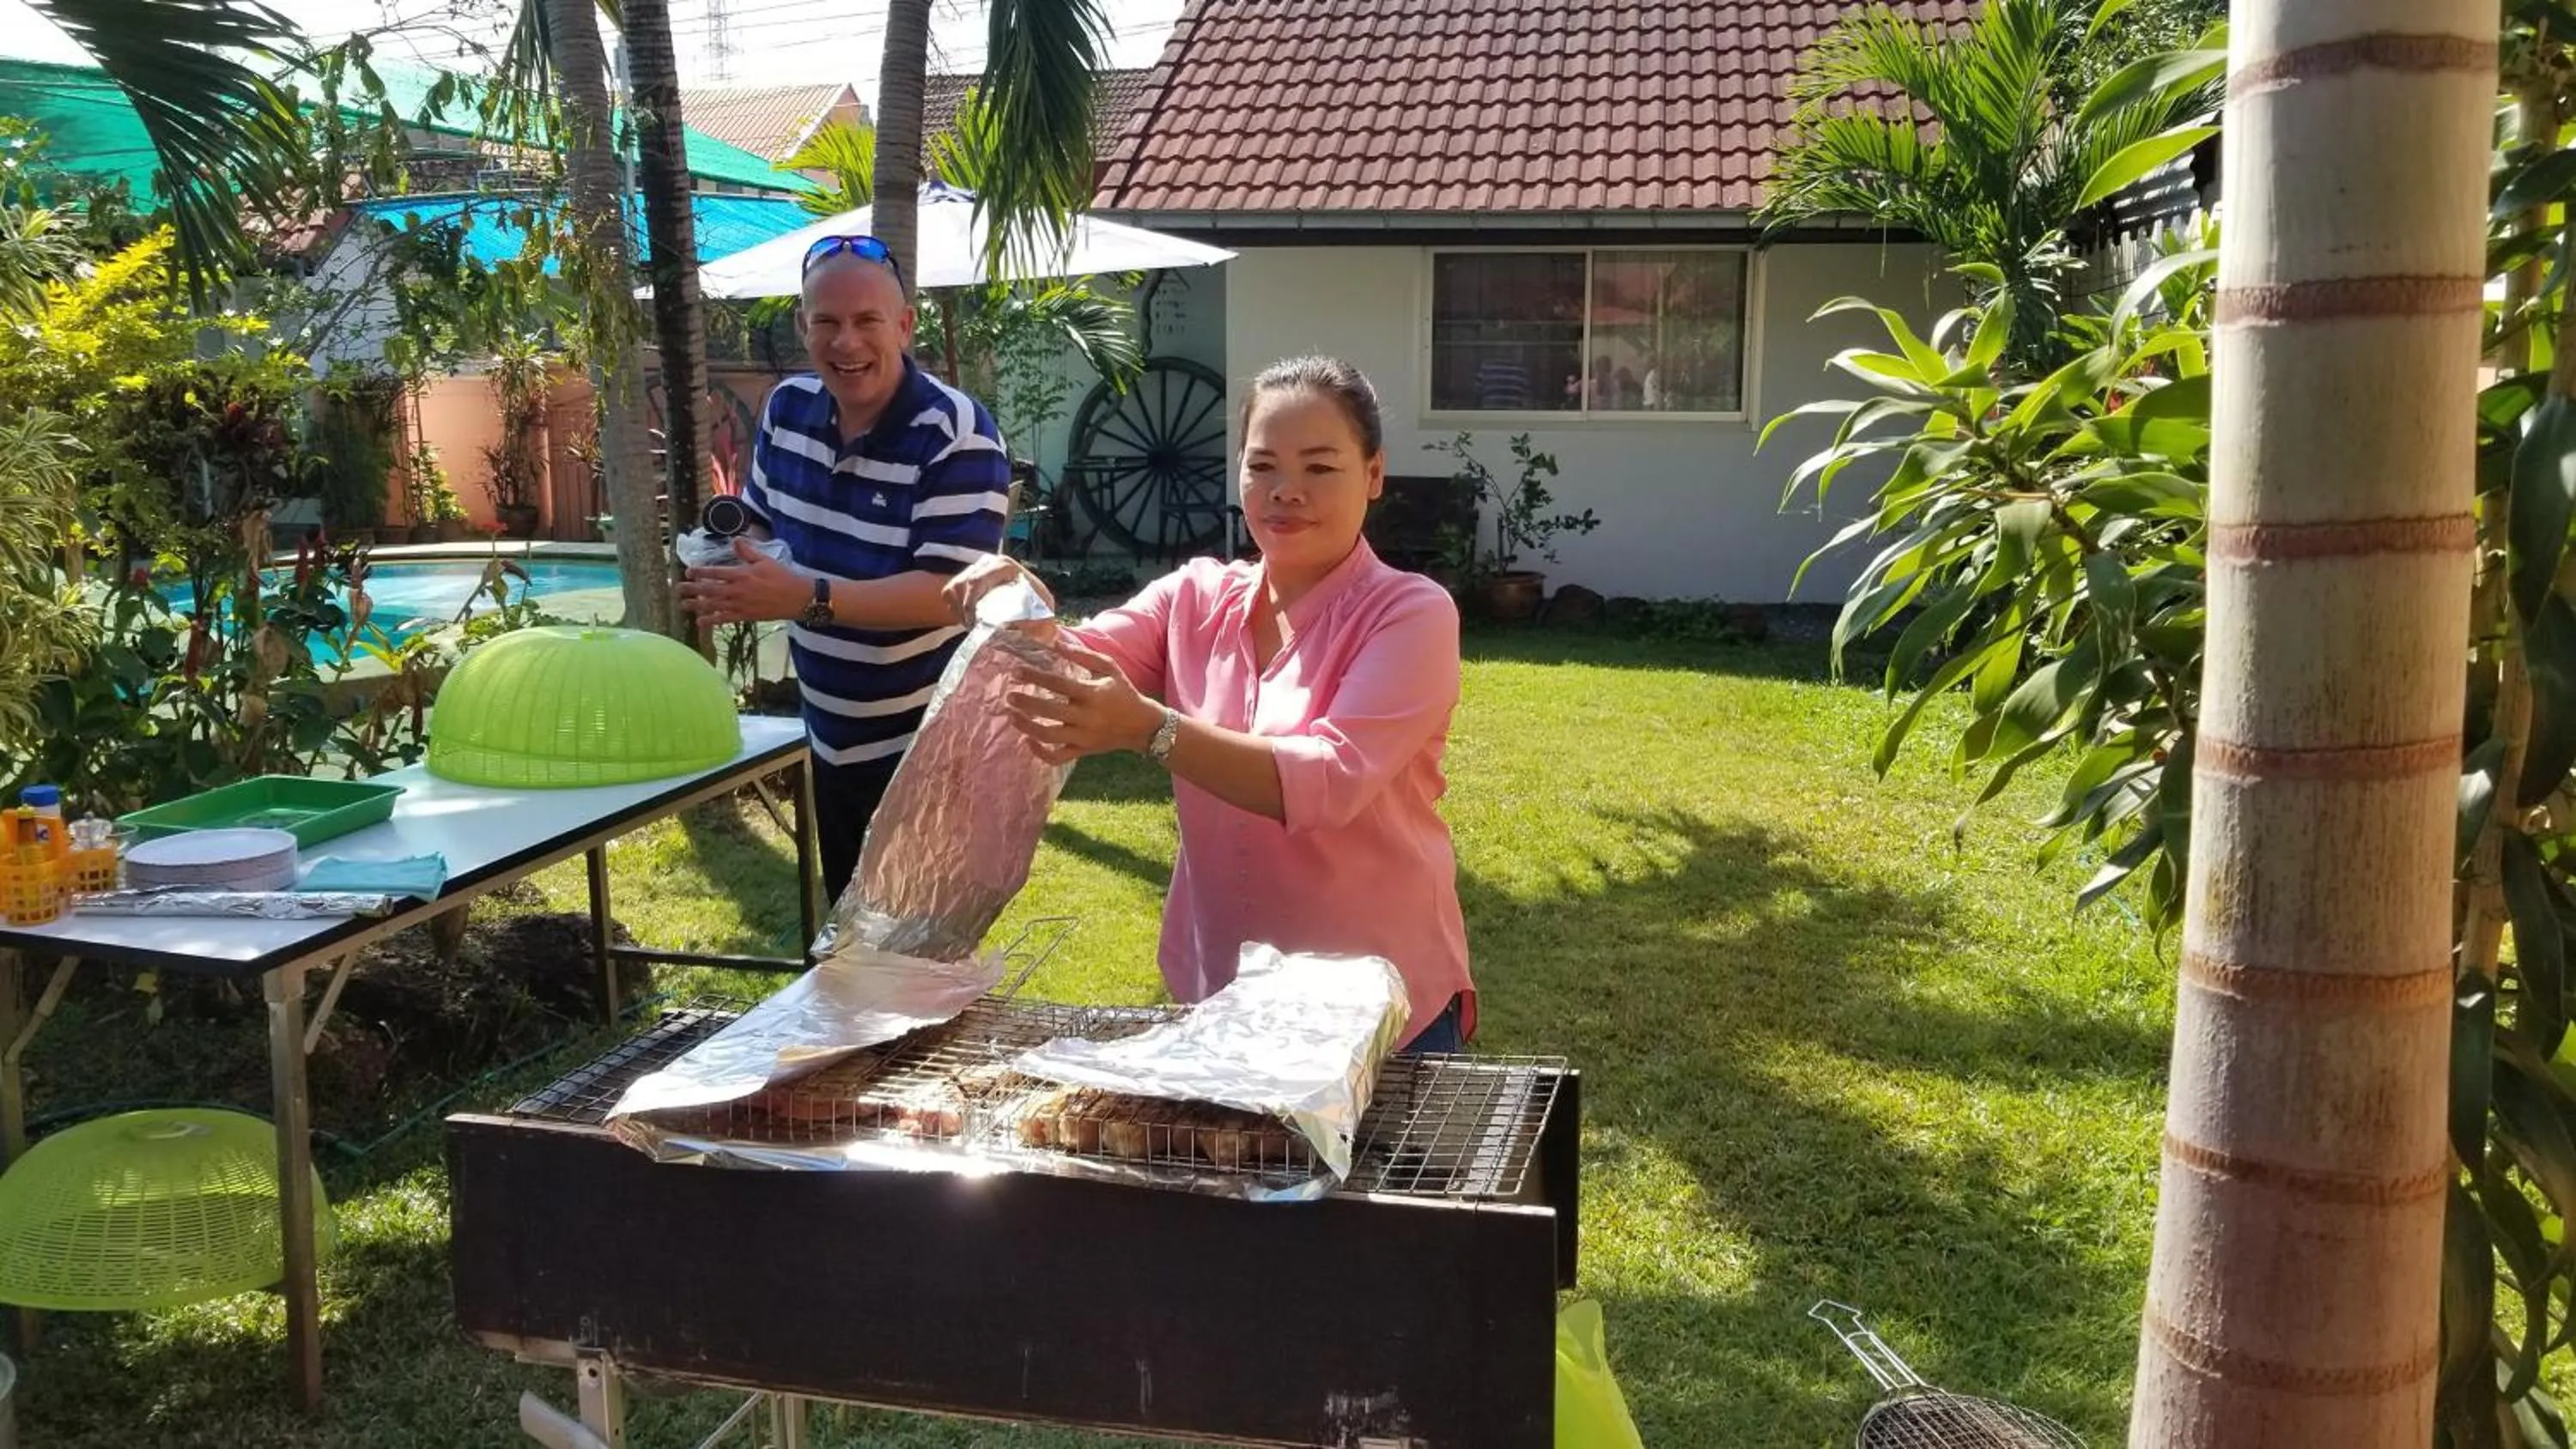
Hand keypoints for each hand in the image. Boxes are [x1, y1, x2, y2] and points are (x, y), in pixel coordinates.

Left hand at [678, 537, 809, 625]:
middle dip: (691, 589)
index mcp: (741, 574)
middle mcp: (737, 590)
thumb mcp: (765, 560)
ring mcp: (740, 605)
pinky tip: (700, 622)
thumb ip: (747, 551)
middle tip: (677, 589)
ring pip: (713, 605)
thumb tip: (735, 539)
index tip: (688, 571)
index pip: (715, 572)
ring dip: (696, 606)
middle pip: (709, 590)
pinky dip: (711, 621)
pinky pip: (724, 619)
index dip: (699, 572)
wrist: (797, 598)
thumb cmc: (783, 577)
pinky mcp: (745, 616)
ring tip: (682, 605)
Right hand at [941, 553, 1054, 627]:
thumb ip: (1033, 620)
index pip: (976, 581)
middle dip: (964, 610)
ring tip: (972, 624)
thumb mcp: (1042, 613)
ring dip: (959, 610)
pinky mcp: (967, 577)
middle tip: (973, 628)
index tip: (974, 623)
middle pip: (962, 585)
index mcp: (1005, 566)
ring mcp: (976, 568)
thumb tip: (1013, 627)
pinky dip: (955, 607)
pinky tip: (967, 618)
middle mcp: (988, 562)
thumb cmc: (1040, 610)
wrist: (1037, 606)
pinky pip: (949, 591)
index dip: (970, 604)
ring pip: (953, 588)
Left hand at [1003, 637, 1165, 765]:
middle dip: (1026, 704)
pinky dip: (1040, 753)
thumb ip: (1083, 655)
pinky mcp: (1082, 751)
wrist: (1142, 725)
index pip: (1059, 684)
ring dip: (1027, 727)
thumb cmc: (1123, 692)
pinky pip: (1057, 757)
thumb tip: (1056, 642)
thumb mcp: (1109, 668)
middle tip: (1009, 696)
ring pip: (1049, 736)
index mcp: (1093, 694)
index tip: (1017, 671)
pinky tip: (1027, 741)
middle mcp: (1087, 717)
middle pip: (1049, 711)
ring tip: (1012, 716)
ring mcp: (1083, 737)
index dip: (1036, 677)